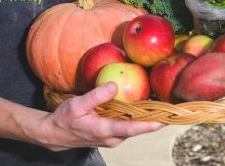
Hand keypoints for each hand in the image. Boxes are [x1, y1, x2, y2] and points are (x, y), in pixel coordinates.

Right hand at [39, 83, 164, 150]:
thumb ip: (96, 95)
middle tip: (169, 108)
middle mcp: (112, 138)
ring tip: (159, 104)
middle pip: (137, 129)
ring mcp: (112, 138)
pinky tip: (140, 107)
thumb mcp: (77, 104)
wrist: (55, 134)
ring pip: (132, 128)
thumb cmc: (65, 119)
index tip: (164, 120)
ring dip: (145, 118)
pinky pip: (127, 126)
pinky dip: (135, 118)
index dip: (149, 125)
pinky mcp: (110, 135)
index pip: (131, 128)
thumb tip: (114, 85)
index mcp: (104, 130)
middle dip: (153, 119)